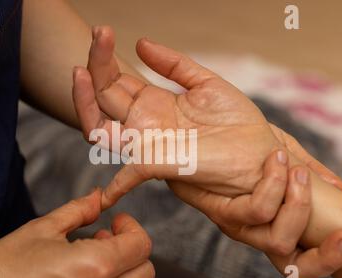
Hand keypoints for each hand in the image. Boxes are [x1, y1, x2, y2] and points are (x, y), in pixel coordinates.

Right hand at [0, 189, 153, 277]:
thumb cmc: (5, 265)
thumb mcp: (44, 228)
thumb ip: (79, 210)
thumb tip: (99, 196)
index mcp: (94, 267)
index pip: (141, 246)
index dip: (132, 227)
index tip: (116, 220)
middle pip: (145, 271)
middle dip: (132, 249)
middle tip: (104, 237)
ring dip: (125, 273)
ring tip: (95, 260)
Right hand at [73, 26, 341, 211]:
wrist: (259, 158)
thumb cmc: (237, 125)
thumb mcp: (207, 85)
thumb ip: (175, 65)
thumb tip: (141, 43)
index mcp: (155, 103)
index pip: (117, 80)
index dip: (106, 57)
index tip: (104, 32)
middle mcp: (144, 123)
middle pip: (104, 95)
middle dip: (96, 64)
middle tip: (99, 34)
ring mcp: (146, 144)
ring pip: (99, 126)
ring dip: (84, 99)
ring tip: (83, 69)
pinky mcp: (157, 166)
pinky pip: (126, 174)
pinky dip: (114, 182)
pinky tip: (97, 163)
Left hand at [169, 150, 341, 277]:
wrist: (195, 128)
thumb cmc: (238, 143)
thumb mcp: (280, 150)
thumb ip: (306, 168)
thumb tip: (339, 189)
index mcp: (269, 224)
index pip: (301, 261)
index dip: (329, 258)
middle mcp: (253, 232)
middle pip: (292, 265)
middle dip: (325, 254)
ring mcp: (235, 222)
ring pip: (277, 241)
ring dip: (299, 207)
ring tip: (299, 173)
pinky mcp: (217, 207)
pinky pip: (253, 214)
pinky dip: (274, 190)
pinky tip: (280, 161)